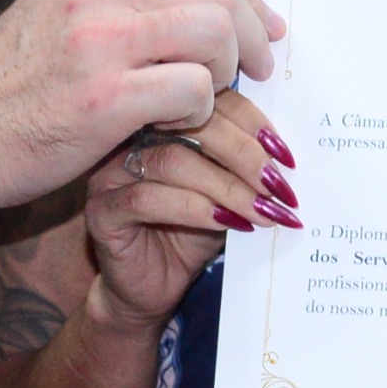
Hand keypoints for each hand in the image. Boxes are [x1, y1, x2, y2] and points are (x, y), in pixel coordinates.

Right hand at [0, 0, 281, 212]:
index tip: (263, 28)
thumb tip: (213, 2)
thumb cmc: (14, 84)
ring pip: (214, 33)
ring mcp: (99, 38)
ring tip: (199, 97)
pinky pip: (194, 90)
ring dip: (223, 71)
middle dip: (249, 34)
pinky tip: (169, 123)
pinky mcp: (104, 96)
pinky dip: (197, 110)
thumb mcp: (65, 10)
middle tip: (256, 69)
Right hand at [81, 88, 293, 332]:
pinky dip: (195, 209)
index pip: (209, 99)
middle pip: (190, 124)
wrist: (152, 288)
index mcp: (163, 118)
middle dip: (244, 156)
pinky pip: (147, 199)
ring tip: (262, 212)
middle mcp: (131, 136)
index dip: (251, 123)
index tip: (285, 155)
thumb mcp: (227, 193)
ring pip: (172, 162)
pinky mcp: (100, 210)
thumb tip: (286, 157)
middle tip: (278, 187)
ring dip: (227, 187)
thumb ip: (245, 167)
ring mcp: (110, 172)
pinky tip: (227, 224)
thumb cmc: (190, 234)